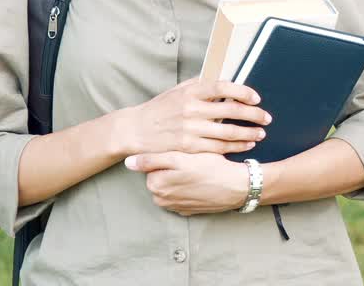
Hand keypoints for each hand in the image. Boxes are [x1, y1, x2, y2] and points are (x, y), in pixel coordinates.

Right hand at [121, 76, 271, 155]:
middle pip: (231, 111)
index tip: (256, 98)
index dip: (243, 92)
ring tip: (260, 133)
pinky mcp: (189, 147)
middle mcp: (191, 109)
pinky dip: (235, 147)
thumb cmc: (160, 108)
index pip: (223, 87)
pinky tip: (246, 145)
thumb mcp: (178, 90)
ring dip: (248, 133)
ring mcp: (190, 130)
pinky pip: (218, 148)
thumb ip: (199, 84)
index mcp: (190, 91)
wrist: (136, 130)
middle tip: (266, 117)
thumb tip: (223, 76)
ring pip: (227, 132)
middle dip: (253, 115)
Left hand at [124, 151, 250, 215]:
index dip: (166, 156)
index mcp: (156, 184)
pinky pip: (181, 196)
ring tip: (196, 170)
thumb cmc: (209, 167)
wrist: (236, 187)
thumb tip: (127, 163)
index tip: (179, 153)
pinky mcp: (187, 211)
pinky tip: (200, 182)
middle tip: (190, 161)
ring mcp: (174, 207)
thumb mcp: (180, 158)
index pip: (150, 165)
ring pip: (170, 186)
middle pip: (158, 177)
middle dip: (171, 168)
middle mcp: (161, 200)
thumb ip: (151, 160)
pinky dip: (187, 189)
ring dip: (179, 179)